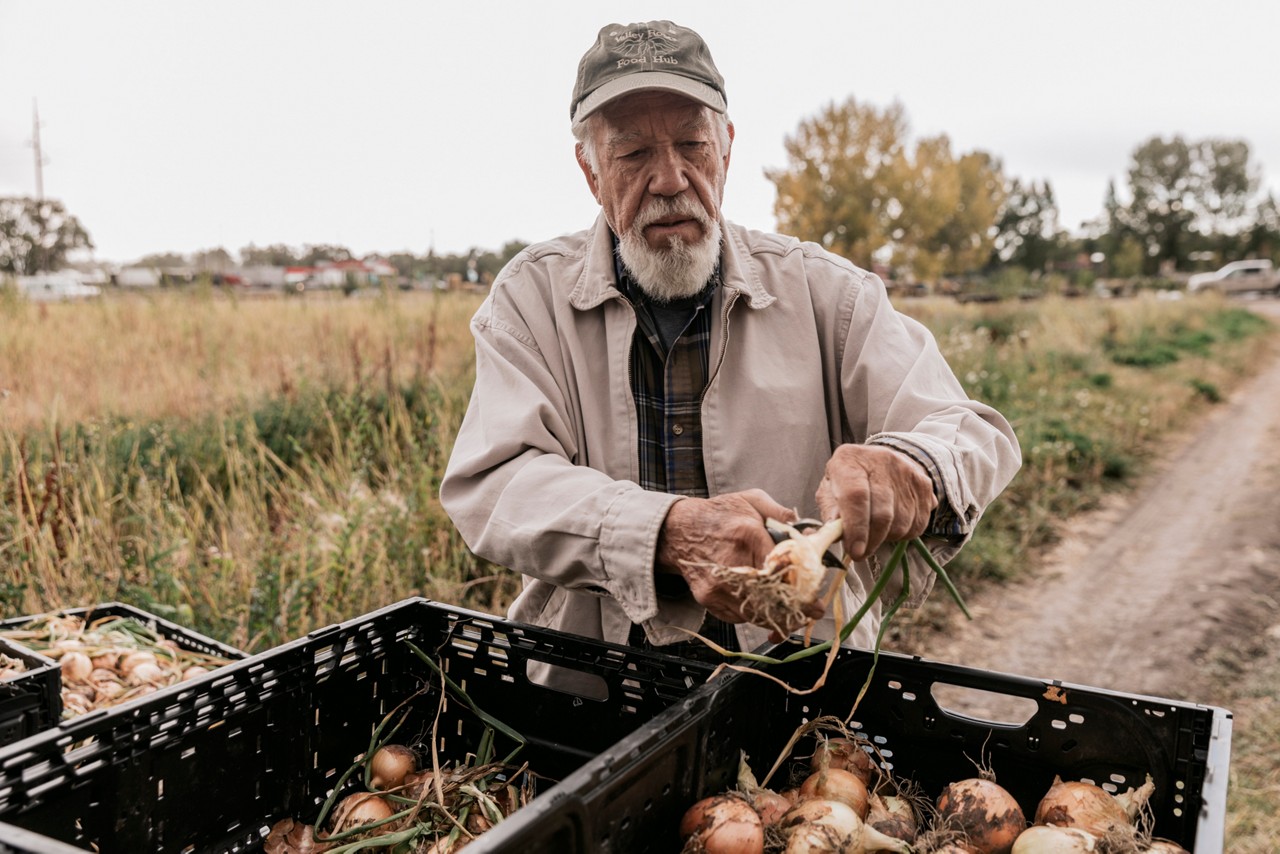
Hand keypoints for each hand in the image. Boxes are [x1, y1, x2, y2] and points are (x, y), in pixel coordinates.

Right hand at [657, 489, 807, 624]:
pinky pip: (739, 616)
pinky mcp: (708, 598)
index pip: (780, 570)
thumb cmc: (718, 515)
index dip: (800, 588)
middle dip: (793, 609)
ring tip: (791, 613)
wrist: (679, 530)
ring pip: (756, 613)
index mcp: (747, 535)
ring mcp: (717, 584)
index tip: (814, 601)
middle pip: (771, 598)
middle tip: (810, 612)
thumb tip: (810, 531)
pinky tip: (762, 606)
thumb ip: (781, 514)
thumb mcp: (751, 500)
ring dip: (776, 616)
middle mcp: (732, 563)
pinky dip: (754, 614)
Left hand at [816, 444, 937, 560]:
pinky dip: (903, 534)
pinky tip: (890, 526)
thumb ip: (830, 512)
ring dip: (886, 538)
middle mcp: (882, 461)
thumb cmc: (848, 480)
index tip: (854, 551)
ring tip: (874, 532)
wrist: (879, 461)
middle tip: (860, 552)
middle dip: (871, 541)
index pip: (856, 496)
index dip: (856, 528)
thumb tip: (835, 535)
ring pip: (901, 523)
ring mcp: (907, 472)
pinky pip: (918, 524)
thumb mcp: (829, 490)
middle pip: (882, 514)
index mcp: (850, 460)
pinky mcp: (924, 484)